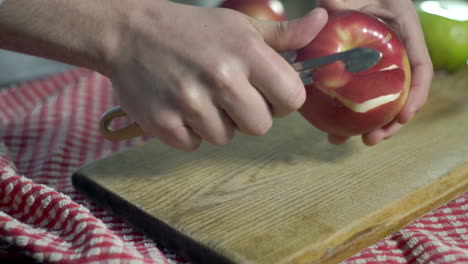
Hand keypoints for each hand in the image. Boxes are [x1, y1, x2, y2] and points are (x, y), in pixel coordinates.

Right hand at [106, 1, 326, 150]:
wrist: (129, 33)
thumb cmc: (190, 30)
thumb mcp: (238, 25)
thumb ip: (283, 35)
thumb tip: (322, 24)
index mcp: (246, 52)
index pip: (292, 99)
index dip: (282, 100)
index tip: (266, 93)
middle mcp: (221, 76)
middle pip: (261, 126)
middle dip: (249, 116)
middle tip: (229, 97)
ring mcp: (189, 101)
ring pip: (225, 138)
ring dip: (216, 123)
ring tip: (199, 97)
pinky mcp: (163, 122)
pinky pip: (193, 144)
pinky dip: (189, 131)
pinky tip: (179, 107)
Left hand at [318, 0, 432, 145]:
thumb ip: (342, 2)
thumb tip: (326, 8)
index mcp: (404, 32)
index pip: (421, 68)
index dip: (416, 96)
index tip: (403, 117)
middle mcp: (393, 52)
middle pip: (400, 94)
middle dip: (389, 122)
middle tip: (370, 140)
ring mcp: (375, 63)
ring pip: (377, 99)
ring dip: (364, 124)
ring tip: (342, 140)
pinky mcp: (357, 69)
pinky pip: (356, 93)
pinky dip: (346, 109)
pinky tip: (328, 124)